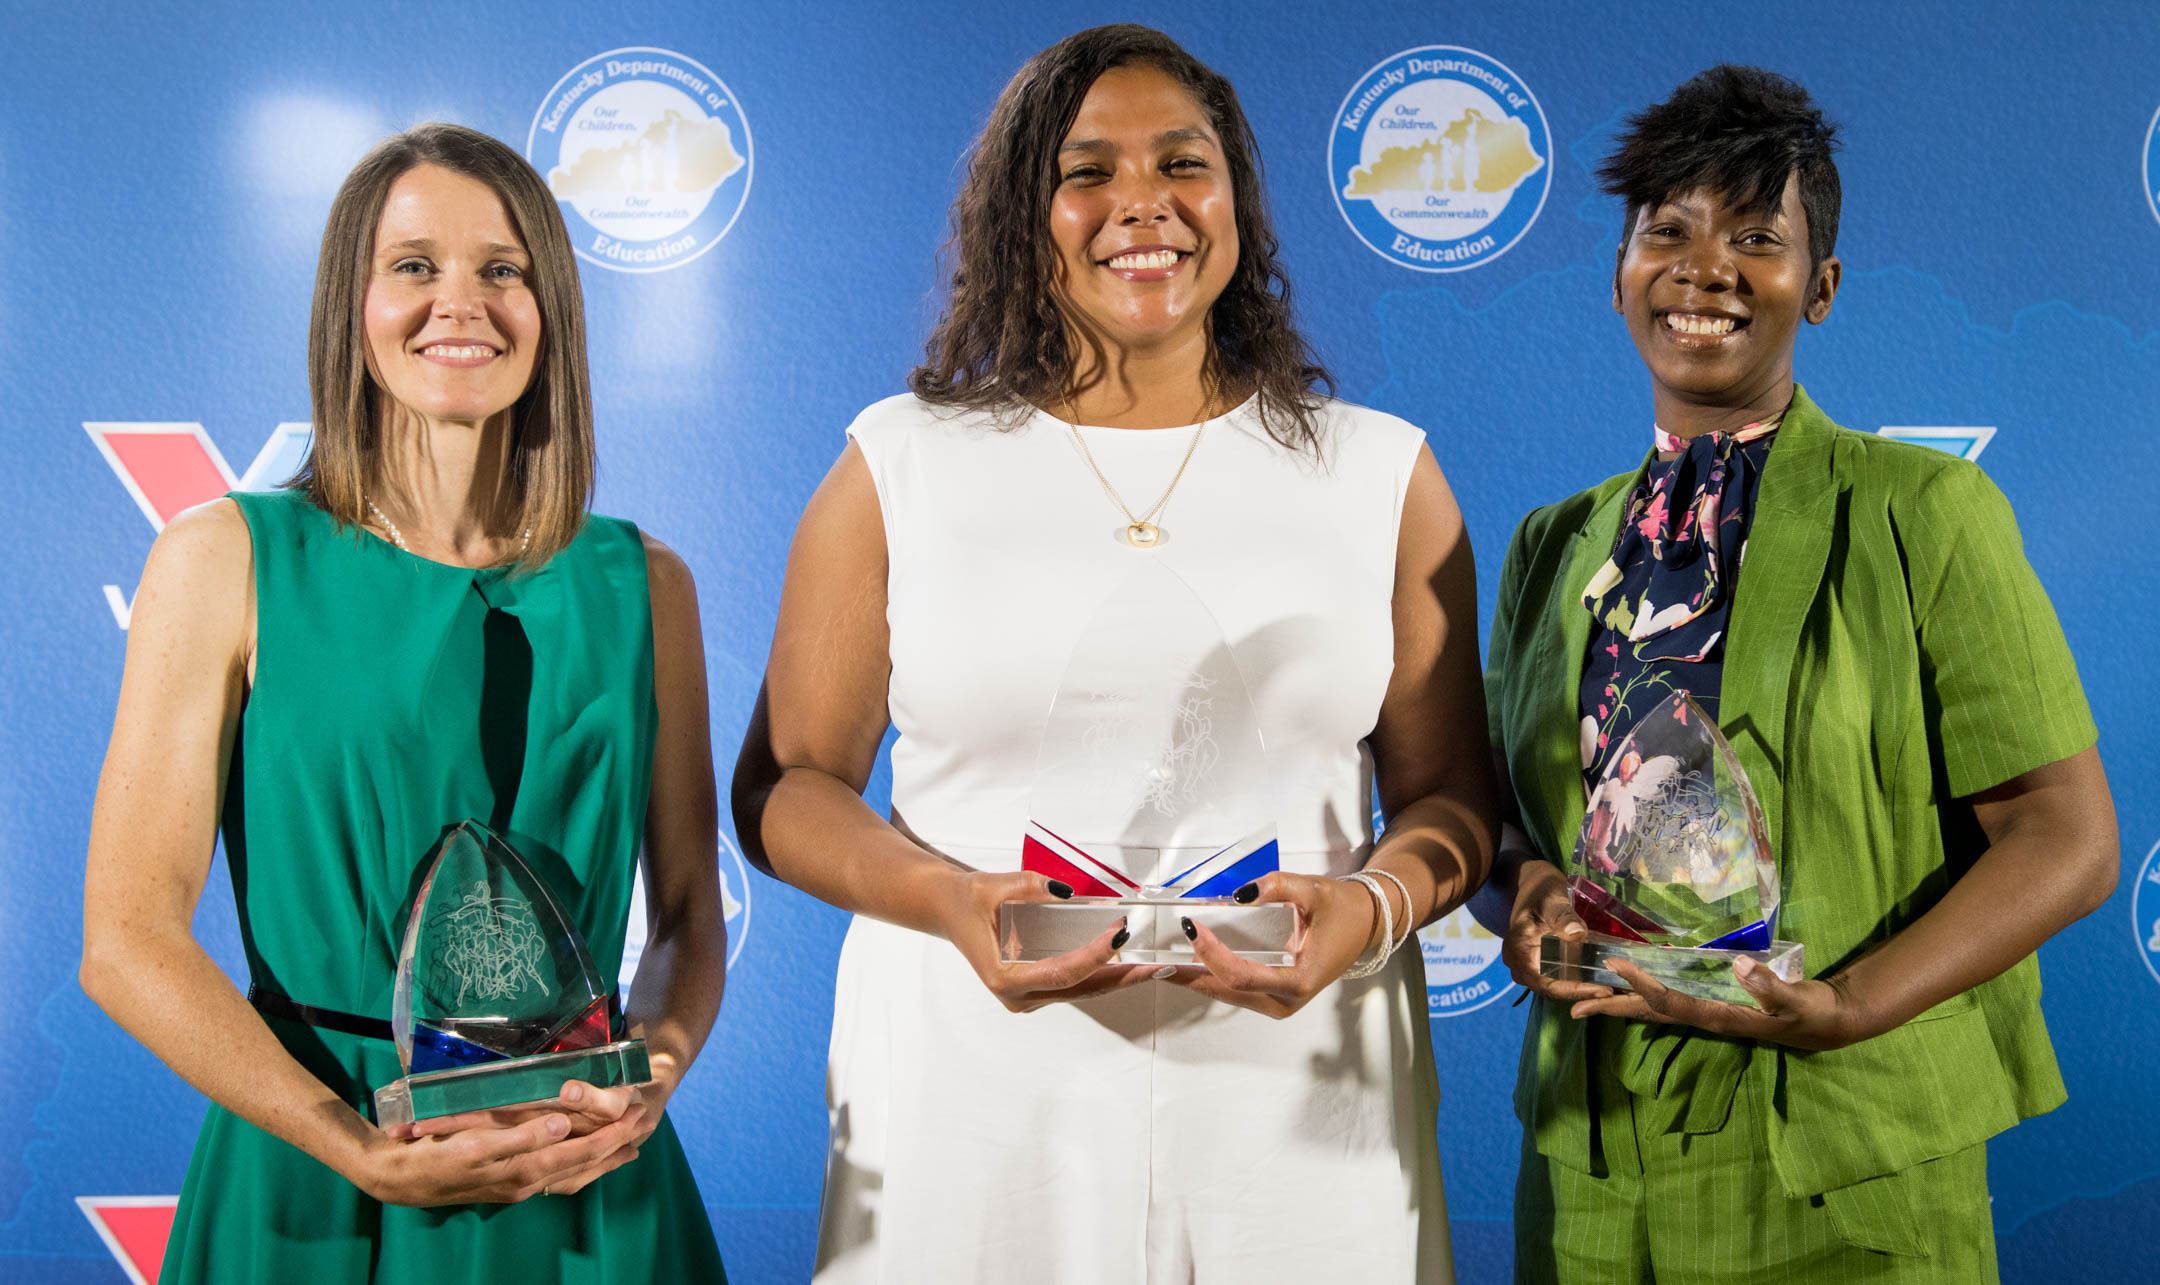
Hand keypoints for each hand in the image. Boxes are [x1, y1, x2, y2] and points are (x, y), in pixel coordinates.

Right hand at [357, 1091, 650, 1206]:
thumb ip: (523, 1136)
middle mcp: (524, 1182)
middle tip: (645, 1124)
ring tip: (632, 1144)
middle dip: (615, 1145)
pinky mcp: (507, 1180)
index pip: (578, 1153)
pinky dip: (578, 1166)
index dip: (610, 1136)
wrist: (394, 1177)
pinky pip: (554, 1176)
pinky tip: (587, 1159)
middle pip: (581, 1164)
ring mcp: (516, 1183)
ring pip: (571, 1172)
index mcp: (521, 1170)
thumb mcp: (476, 1143)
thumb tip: (565, 1126)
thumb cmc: (431, 1156)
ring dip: (602, 1157)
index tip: (638, 1117)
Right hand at [937, 870, 1152, 1012]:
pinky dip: (1102, 974)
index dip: (1095, 955)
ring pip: (1082, 991)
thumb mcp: (994, 887)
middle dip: (1121, 976)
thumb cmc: (967, 900)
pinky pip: (1075, 985)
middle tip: (1156, 965)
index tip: (1120, 934)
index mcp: (1004, 978)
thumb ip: (1030, 886)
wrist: (948, 909)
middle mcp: (1018, 996)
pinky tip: (1128, 965)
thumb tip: (1066, 892)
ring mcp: (1028, 996)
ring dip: (1117, 978)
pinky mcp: (1036, 989)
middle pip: (1080, 988)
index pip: (1063, 971)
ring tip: (1152, 967)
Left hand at [1162, 872, 1375, 1018]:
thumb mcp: (1312, 890)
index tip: (1192, 927)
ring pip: (1228, 996)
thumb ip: (1277, 886)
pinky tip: (1186, 966)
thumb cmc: (1341, 910)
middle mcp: (1287, 999)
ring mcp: (1279, 1003)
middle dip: (1192, 973)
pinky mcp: (1273, 997)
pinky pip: (1235, 992)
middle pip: (1228, 991)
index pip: (1242, 975)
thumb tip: (1241, 892)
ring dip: (1196, 979)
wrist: (1364, 924)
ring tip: (1161, 964)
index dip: (1212, 954)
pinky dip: (1209, 979)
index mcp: (1299, 979)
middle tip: (1156, 957)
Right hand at [1500, 859, 1613, 1004]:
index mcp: (1518, 948)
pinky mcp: (1538, 959)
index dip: (1571, 991)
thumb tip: (1576, 935)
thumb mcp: (1553, 898)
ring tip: (1607, 987)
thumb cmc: (1541, 887)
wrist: (1532, 880)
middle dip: (1578, 993)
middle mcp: (1518, 961)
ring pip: (1551, 984)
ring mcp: (1527, 961)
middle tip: (1609, 991)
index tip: (1600, 990)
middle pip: (1548, 988)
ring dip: (1577, 988)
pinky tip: (1596, 977)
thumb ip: (1563, 917)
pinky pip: (1554, 976)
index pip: (1543, 981)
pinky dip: (1574, 979)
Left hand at [1568, 957, 1865, 1050]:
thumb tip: (1741, 966)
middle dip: (1612, 1008)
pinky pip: (1668, 1003)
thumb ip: (1771, 987)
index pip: (1671, 1002)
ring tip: (1585, 1001)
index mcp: (1719, 1017)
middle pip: (1649, 1013)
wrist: (1825, 1023)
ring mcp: (1707, 1014)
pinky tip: (1627, 990)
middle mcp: (1706, 1018)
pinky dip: (1643, 996)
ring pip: (1655, 1010)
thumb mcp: (1797, 1000)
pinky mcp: (1711, 1007)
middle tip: (1572, 1005)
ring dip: (1620, 1005)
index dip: (1642, 986)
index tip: (1615, 966)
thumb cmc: (1811, 1011)